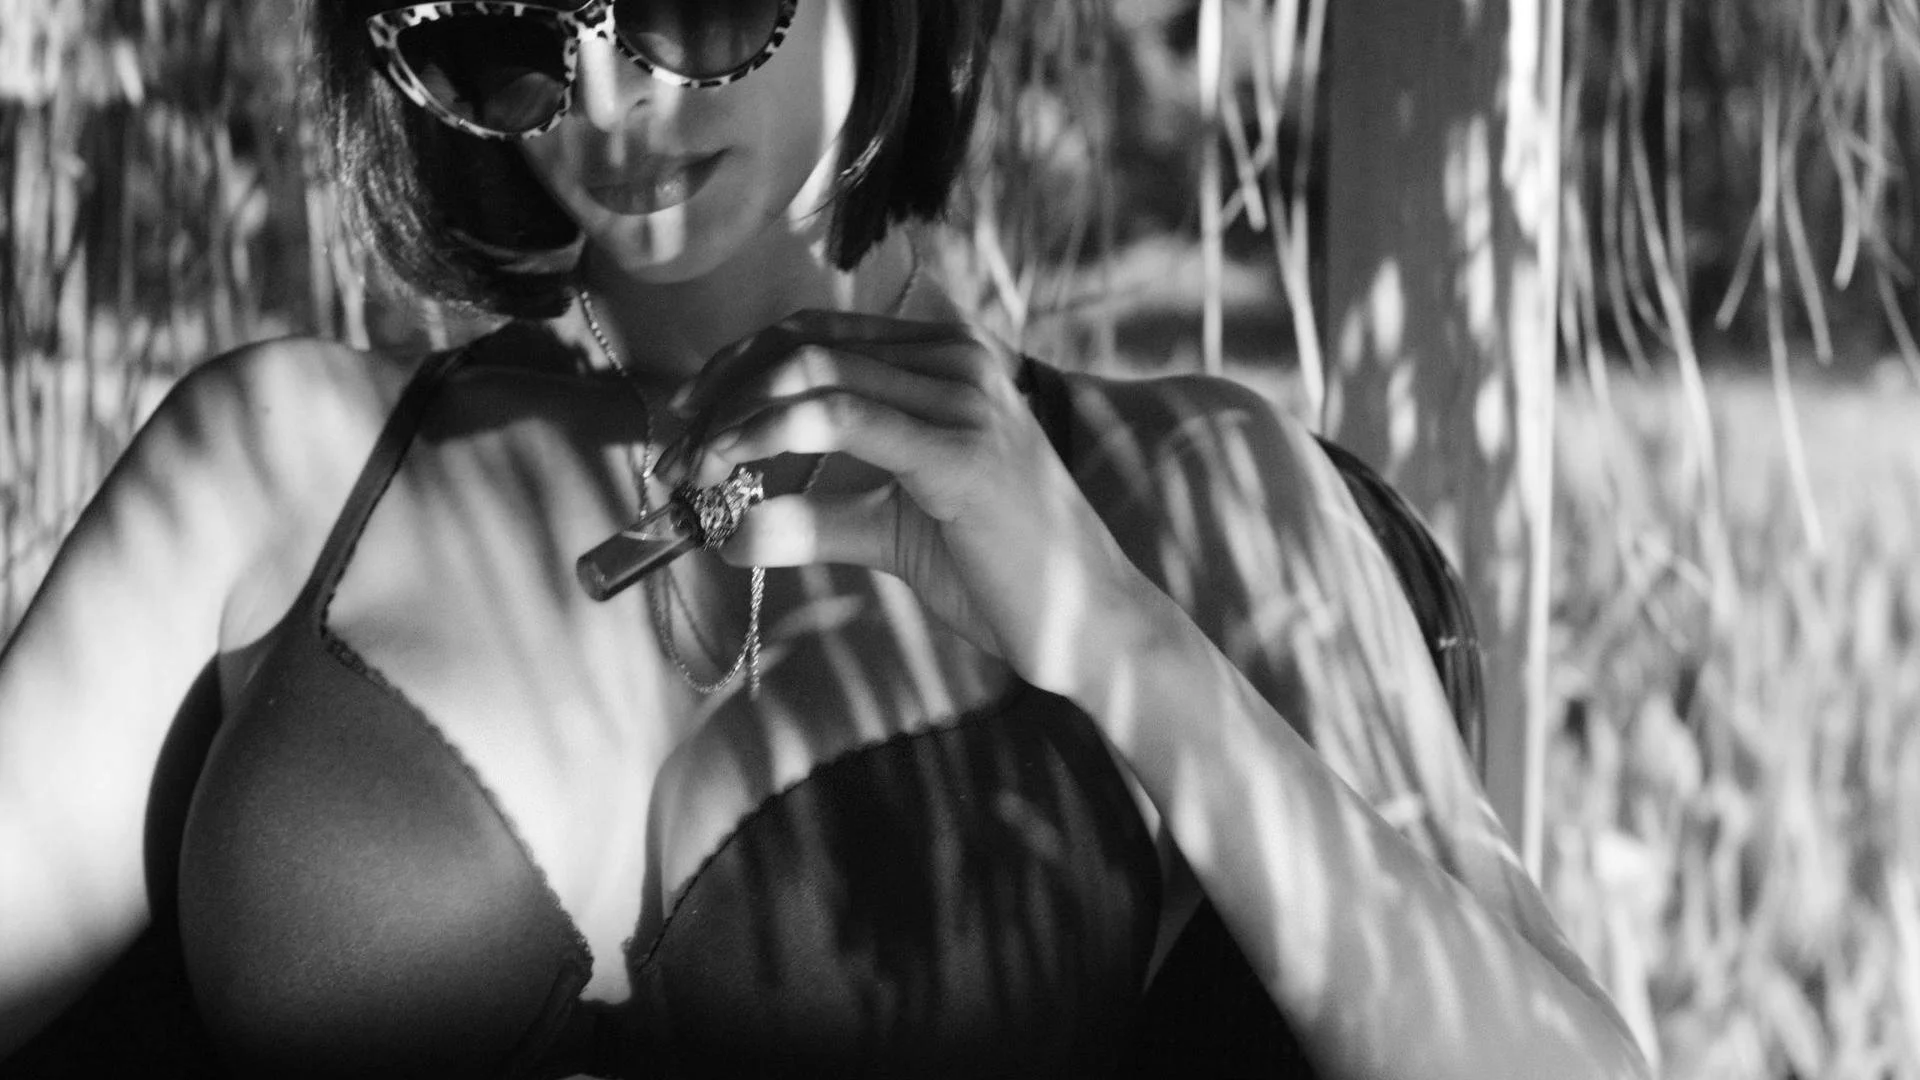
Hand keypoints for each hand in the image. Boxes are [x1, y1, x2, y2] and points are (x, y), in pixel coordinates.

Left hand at [668, 310, 1142, 695]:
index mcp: (946, 359)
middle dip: (717, 397)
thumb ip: (812, 512)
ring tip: (690, 477)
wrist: (1091, 628)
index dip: (732, 372)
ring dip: (730, 423)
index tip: (683, 427)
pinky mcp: (961, 448)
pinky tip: (730, 483)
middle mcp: (958, 358)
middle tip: (671, 460)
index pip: (813, 335)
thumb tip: (725, 526)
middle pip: (799, 344)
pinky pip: (838, 420)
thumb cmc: (1000, 574)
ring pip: (809, 373)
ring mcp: (964, 396)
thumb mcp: (890, 530)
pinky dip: (767, 442)